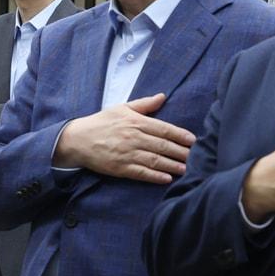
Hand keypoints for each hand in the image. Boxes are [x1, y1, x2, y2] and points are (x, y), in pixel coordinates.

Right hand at [53, 93, 194, 184]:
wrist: (78, 139)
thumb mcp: (122, 108)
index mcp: (135, 122)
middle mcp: (133, 137)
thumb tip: (163, 96)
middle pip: (162, 145)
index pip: (163, 129)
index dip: (180, 135)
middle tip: (196, 157)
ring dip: (172, 165)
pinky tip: (167, 179)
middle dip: (181, 152)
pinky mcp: (120, 168)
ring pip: (155, 160)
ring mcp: (127, 154)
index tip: (193, 140)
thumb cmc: (101, 122)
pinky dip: (155, 177)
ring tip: (186, 169)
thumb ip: (144, 104)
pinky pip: (141, 173)